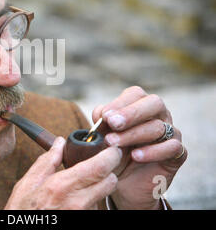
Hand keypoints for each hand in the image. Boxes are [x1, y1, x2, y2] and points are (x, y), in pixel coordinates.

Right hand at [5, 137, 121, 209]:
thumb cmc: (23, 211)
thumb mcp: (28, 184)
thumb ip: (47, 161)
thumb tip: (59, 143)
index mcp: (63, 186)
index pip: (100, 167)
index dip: (111, 156)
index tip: (111, 150)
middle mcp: (78, 203)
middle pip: (110, 182)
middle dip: (107, 172)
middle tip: (98, 167)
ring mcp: (83, 215)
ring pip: (103, 196)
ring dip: (96, 189)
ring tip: (77, 189)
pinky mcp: (85, 221)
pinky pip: (94, 209)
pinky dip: (88, 203)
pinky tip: (73, 203)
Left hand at [92, 86, 187, 209]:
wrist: (123, 185)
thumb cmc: (113, 155)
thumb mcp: (102, 139)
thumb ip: (101, 124)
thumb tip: (100, 112)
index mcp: (139, 107)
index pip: (135, 94)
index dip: (120, 103)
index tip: (104, 116)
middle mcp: (159, 116)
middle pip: (154, 103)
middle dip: (131, 113)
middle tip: (112, 123)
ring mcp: (171, 134)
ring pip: (158, 127)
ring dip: (133, 134)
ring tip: (113, 143)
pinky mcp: (178, 155)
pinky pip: (172, 147)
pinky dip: (153, 151)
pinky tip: (136, 156)